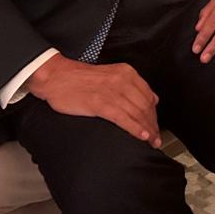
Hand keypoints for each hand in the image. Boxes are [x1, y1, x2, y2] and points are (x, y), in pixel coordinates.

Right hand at [25, 54, 160, 146]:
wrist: (56, 76)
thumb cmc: (80, 79)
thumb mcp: (110, 75)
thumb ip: (130, 86)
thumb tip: (152, 99)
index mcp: (126, 72)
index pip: (148, 95)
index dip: (155, 113)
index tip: (157, 125)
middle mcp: (122, 80)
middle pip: (145, 106)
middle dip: (153, 124)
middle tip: (157, 138)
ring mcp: (112, 91)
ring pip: (137, 113)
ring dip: (148, 130)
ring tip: (153, 141)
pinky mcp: (100, 103)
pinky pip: (123, 118)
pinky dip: (135, 128)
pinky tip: (142, 136)